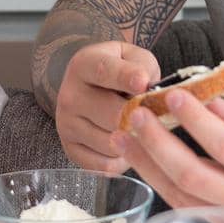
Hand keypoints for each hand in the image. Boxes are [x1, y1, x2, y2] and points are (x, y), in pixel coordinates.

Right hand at [55, 41, 159, 173]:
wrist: (91, 88)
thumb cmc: (120, 72)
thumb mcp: (132, 57)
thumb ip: (143, 66)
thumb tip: (149, 90)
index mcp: (84, 65)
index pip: (104, 71)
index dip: (126, 77)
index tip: (144, 83)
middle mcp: (69, 95)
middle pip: (113, 115)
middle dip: (139, 117)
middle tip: (156, 116)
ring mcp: (66, 125)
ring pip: (112, 144)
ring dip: (134, 140)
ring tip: (140, 129)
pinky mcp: (71, 150)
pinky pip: (105, 165)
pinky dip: (123, 159)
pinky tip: (127, 144)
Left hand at [113, 92, 223, 222]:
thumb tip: (210, 104)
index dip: (197, 121)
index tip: (174, 95)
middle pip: (194, 177)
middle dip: (158, 145)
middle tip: (136, 116)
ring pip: (182, 198)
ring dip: (149, 166)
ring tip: (125, 138)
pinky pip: (188, 207)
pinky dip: (162, 182)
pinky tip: (146, 161)